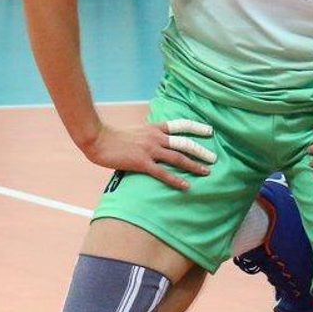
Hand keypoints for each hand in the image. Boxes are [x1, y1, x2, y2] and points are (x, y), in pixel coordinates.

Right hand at [82, 119, 215, 190]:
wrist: (98, 139)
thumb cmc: (115, 137)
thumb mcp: (137, 131)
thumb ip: (150, 135)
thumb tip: (161, 141)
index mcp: (155, 127)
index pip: (181, 124)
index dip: (197, 127)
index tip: (210, 131)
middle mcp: (155, 137)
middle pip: (184, 143)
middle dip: (201, 150)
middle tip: (214, 158)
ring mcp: (150, 149)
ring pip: (178, 157)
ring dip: (194, 165)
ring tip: (207, 172)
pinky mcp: (142, 162)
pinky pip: (163, 173)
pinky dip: (176, 180)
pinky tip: (186, 186)